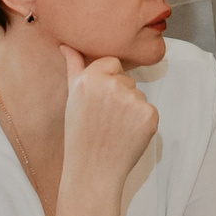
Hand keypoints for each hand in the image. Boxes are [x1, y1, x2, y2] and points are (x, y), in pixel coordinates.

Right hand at [59, 46, 157, 190]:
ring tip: (114, 128)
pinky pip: (149, 110)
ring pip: (138, 94)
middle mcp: (112, 85)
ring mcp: (133, 100)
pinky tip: (127, 135)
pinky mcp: (149, 115)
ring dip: (131, 109)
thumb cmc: (80, 134)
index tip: (99, 102)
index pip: (112, 63)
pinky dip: (142, 122)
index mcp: (91, 77)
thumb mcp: (72, 97)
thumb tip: (66, 45)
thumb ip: (73, 66)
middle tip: (105, 118)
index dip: (107, 82)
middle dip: (119, 95)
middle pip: (126, 79)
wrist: (93, 169)